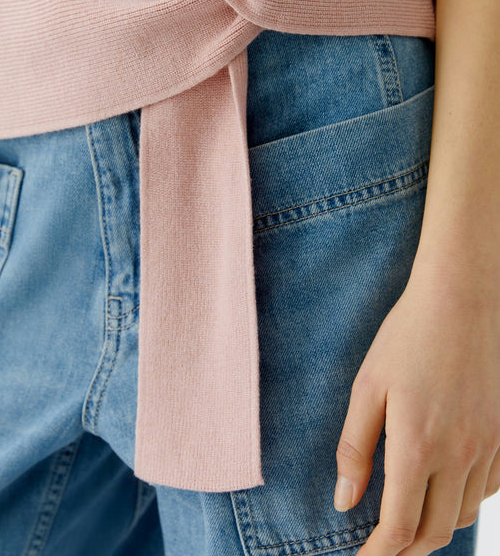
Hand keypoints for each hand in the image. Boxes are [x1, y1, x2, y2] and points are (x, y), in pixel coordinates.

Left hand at [334, 249, 499, 554]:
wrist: (460, 300)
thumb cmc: (407, 337)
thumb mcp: (368, 388)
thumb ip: (354, 449)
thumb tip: (345, 502)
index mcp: (418, 446)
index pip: (400, 527)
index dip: (379, 553)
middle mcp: (460, 455)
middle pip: (435, 531)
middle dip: (406, 547)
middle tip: (382, 542)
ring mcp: (488, 446)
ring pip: (463, 514)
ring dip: (435, 526)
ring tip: (410, 516)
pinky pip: (487, 489)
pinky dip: (463, 501)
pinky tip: (444, 485)